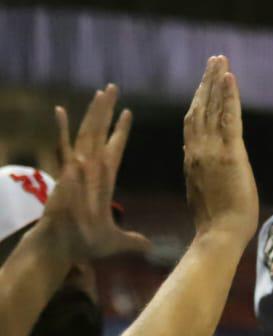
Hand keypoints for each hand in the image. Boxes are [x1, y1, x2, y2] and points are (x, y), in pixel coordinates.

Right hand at [36, 85, 150, 262]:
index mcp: (105, 180)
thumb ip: (133, 240)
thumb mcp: (118, 241)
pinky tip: (60, 110)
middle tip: (113, 87)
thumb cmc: (86, 244)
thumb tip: (149, 247)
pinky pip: (64, 147)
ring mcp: (78, 169)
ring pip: (88, 133)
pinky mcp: (66, 173)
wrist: (65, 249)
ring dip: (95, 112)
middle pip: (101, 132)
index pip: (115, 149)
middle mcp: (92, 169)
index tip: (128, 112)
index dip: (121, 131)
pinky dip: (62, 129)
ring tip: (102, 91)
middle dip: (107, 110)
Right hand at [182, 56, 258, 243]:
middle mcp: (197, 149)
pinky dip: (229, 96)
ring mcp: (212, 150)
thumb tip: (196, 159)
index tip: (202, 83)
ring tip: (220, 60)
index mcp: (191, 158)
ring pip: (212, 107)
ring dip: (216, 82)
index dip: (197, 100)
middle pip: (199, 107)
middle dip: (206, 82)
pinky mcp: (230, 153)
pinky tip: (229, 78)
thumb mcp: (201, 190)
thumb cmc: (214, 222)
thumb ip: (198, 171)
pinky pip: (228, 118)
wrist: (219, 234)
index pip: (193, 122)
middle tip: (213, 60)